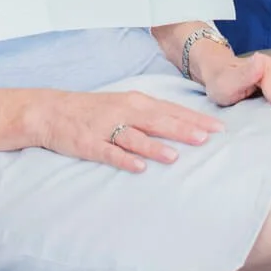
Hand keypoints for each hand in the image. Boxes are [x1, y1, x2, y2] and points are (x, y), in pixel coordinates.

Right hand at [28, 88, 222, 173]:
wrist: (52, 111)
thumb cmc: (94, 110)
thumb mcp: (124, 105)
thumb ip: (151, 115)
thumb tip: (184, 126)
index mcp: (135, 102)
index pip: (171, 110)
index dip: (195, 118)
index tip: (219, 128)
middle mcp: (123, 112)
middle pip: (158, 121)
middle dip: (182, 130)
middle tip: (206, 139)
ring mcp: (106, 128)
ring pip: (135, 137)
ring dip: (154, 147)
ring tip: (174, 157)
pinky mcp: (89, 144)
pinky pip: (109, 153)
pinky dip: (124, 159)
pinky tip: (138, 168)